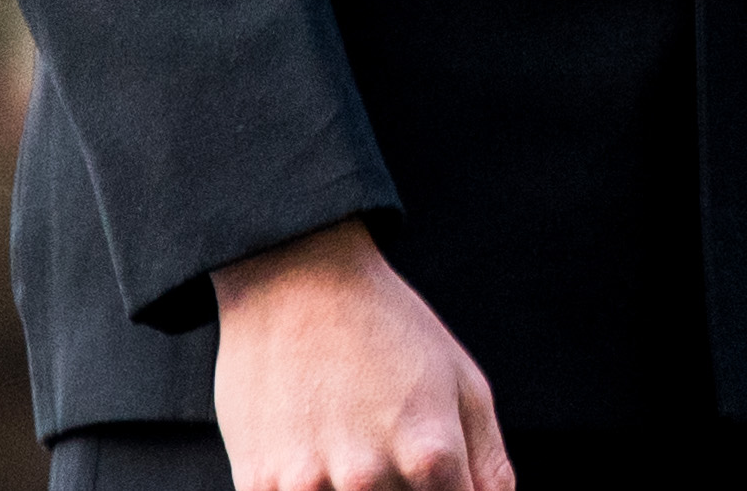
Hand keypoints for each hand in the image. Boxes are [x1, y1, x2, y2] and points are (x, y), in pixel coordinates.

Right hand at [210, 220, 512, 490]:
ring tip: (345, 440)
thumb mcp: (463, 384)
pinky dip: (306, 487)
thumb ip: (489, 467)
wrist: (296, 277)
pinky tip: (308, 449)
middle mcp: (369, 478)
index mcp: (431, 454)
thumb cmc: (387, 328)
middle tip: (383, 443)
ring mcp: (308, 485)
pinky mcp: (257, 484)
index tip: (429, 474)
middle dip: (398, 490)